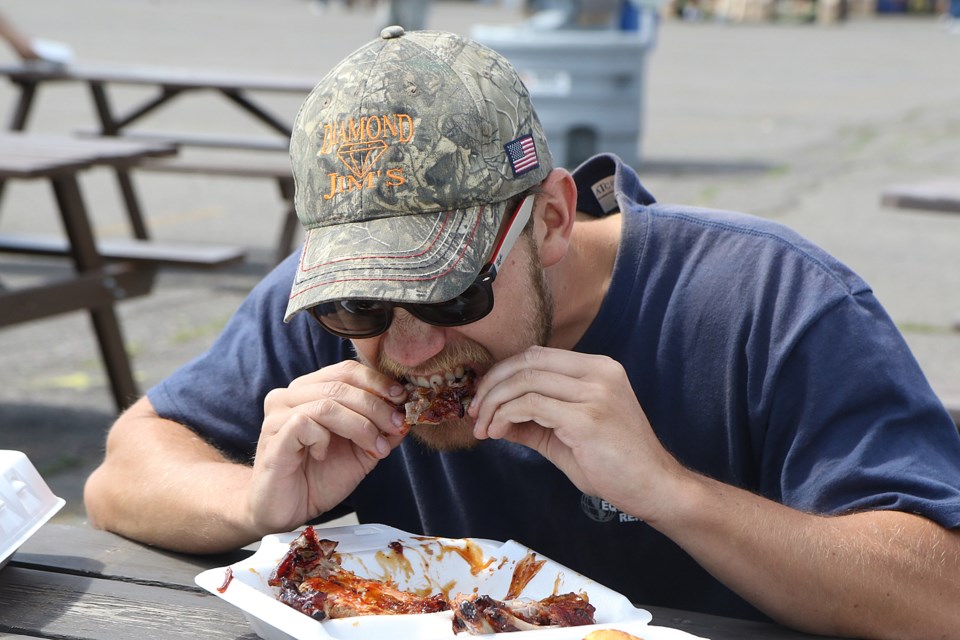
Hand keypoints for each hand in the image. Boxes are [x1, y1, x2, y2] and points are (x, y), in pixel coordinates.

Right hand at [248, 360, 407, 534]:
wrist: (286, 511)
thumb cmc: (319, 477)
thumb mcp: (361, 452)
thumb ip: (381, 430)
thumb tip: (409, 413)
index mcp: (311, 391)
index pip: (346, 371)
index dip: (377, 381)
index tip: (402, 398)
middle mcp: (291, 395)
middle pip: (341, 385)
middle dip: (376, 407)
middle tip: (396, 426)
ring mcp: (278, 414)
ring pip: (327, 404)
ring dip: (360, 425)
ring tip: (375, 447)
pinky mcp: (273, 436)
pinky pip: (305, 423)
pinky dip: (324, 439)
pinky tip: (324, 455)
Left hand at [469, 346, 682, 520]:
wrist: (654, 488)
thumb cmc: (615, 464)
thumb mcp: (566, 436)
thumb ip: (533, 421)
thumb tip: (495, 417)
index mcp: (597, 368)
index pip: (537, 356)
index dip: (503, 373)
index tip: (483, 399)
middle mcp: (598, 372)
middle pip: (527, 362)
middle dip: (492, 385)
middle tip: (474, 412)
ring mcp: (594, 393)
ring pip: (525, 381)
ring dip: (494, 404)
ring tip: (484, 428)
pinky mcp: (587, 418)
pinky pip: (531, 405)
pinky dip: (506, 416)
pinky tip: (499, 432)